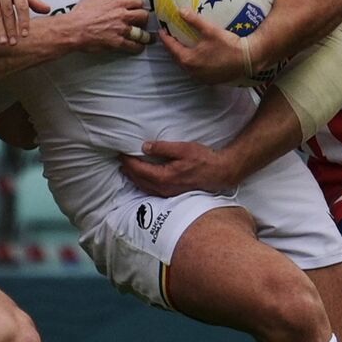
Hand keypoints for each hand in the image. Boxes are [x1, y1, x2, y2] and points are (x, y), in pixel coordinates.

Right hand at [70, 0, 153, 53]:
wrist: (74, 29)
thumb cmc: (81, 13)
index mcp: (117, 3)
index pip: (137, 1)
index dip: (140, 4)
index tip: (139, 7)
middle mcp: (122, 16)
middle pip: (143, 16)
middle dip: (144, 18)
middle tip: (143, 21)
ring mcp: (121, 30)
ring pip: (141, 32)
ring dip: (146, 35)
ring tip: (148, 38)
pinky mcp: (117, 42)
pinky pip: (133, 45)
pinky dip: (138, 47)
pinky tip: (139, 47)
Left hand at [120, 140, 237, 196]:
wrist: (220, 173)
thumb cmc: (204, 160)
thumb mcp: (183, 149)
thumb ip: (162, 148)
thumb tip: (144, 147)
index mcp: (164, 177)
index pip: (139, 169)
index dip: (128, 161)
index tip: (121, 153)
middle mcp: (164, 188)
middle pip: (139, 180)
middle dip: (128, 170)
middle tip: (120, 160)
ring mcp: (168, 193)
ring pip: (144, 187)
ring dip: (134, 178)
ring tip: (127, 169)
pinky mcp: (173, 194)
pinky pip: (152, 191)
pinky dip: (143, 184)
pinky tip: (142, 179)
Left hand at [159, 9, 249, 83]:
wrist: (248, 59)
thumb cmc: (229, 45)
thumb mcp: (210, 30)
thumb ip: (194, 20)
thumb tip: (180, 10)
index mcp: (188, 59)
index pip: (171, 47)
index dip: (165, 38)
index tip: (161, 30)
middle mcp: (192, 71)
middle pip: (176, 58)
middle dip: (172, 48)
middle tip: (170, 37)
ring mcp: (201, 77)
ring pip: (186, 66)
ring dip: (182, 56)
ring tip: (182, 46)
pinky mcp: (210, 80)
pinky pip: (196, 71)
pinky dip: (193, 63)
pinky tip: (197, 56)